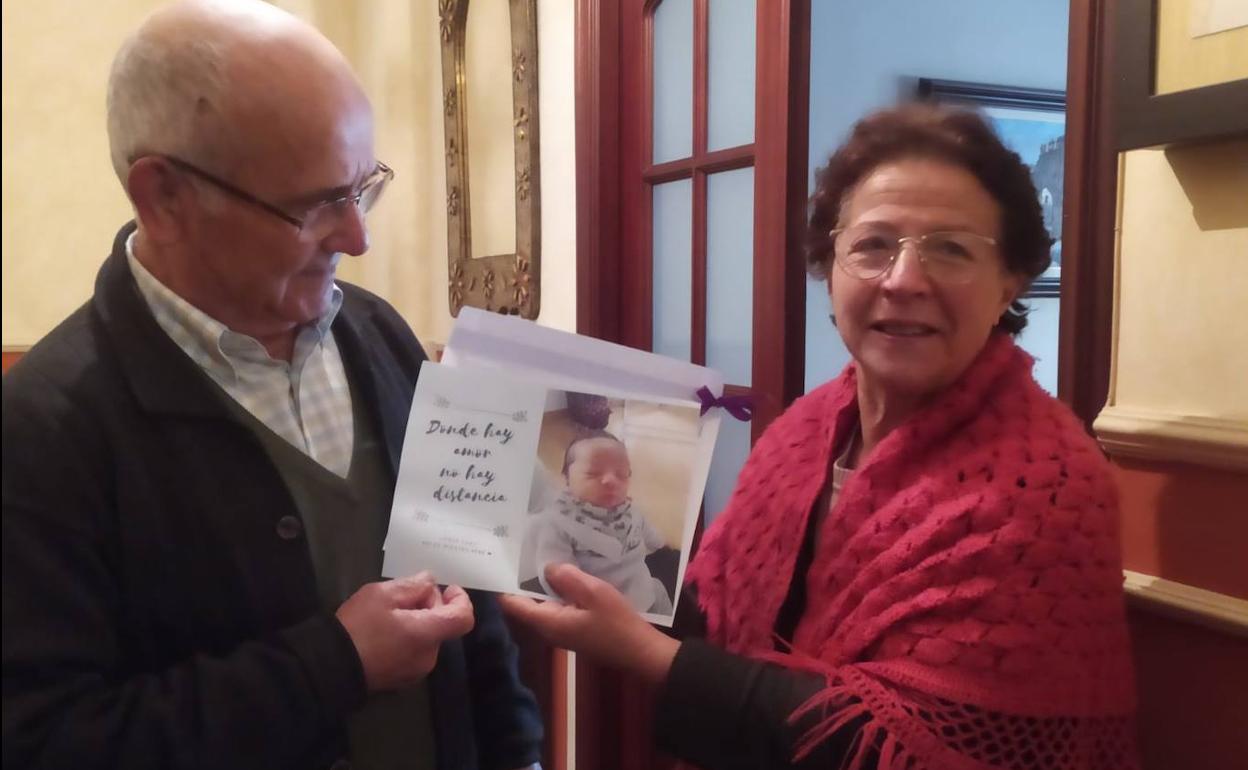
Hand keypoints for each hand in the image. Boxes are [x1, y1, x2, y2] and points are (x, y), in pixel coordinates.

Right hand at [336, 573, 474, 691]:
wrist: (329, 667)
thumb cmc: (357, 627)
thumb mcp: (382, 594)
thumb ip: (413, 586)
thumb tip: (430, 583)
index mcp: (427, 635)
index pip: (463, 619)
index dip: (461, 600)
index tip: (447, 589)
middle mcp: (428, 656)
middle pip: (443, 624)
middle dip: (430, 605)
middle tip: (402, 595)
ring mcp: (416, 672)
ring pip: (428, 637)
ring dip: (418, 621)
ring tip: (388, 613)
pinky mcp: (402, 680)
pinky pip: (415, 651)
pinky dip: (409, 637)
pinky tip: (384, 631)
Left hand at [499, 564, 678, 684]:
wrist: (640, 652)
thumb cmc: (617, 623)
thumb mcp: (594, 593)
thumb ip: (568, 578)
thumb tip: (547, 567)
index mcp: (548, 622)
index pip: (514, 605)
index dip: (504, 585)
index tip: (501, 562)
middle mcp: (549, 629)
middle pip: (527, 604)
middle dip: (523, 580)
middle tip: (522, 551)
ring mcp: (563, 631)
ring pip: (544, 604)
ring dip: (544, 585)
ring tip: (545, 556)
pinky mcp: (575, 629)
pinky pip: (559, 608)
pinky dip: (559, 592)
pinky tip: (569, 575)